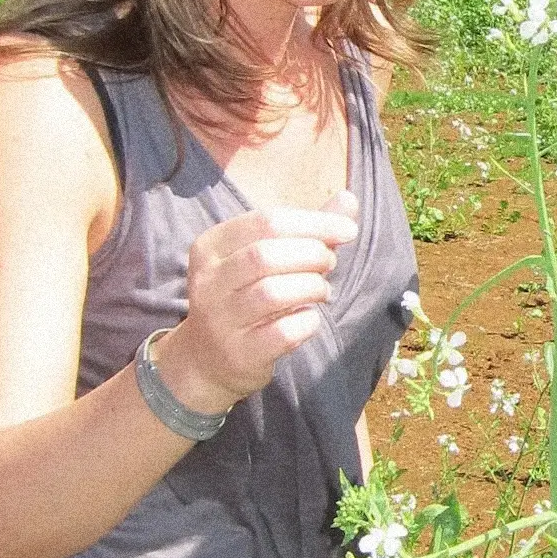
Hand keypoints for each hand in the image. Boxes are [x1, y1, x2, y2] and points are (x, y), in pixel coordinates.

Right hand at [156, 190, 358, 414]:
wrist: (207, 359)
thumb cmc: (246, 295)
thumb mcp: (264, 256)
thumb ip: (306, 229)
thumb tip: (349, 198)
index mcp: (211, 245)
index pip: (266, 220)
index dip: (315, 222)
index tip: (348, 230)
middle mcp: (208, 281)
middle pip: (266, 255)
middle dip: (312, 254)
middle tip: (330, 263)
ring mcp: (220, 319)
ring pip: (273, 293)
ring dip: (313, 286)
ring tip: (323, 290)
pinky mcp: (239, 353)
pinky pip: (283, 332)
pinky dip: (308, 322)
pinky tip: (309, 318)